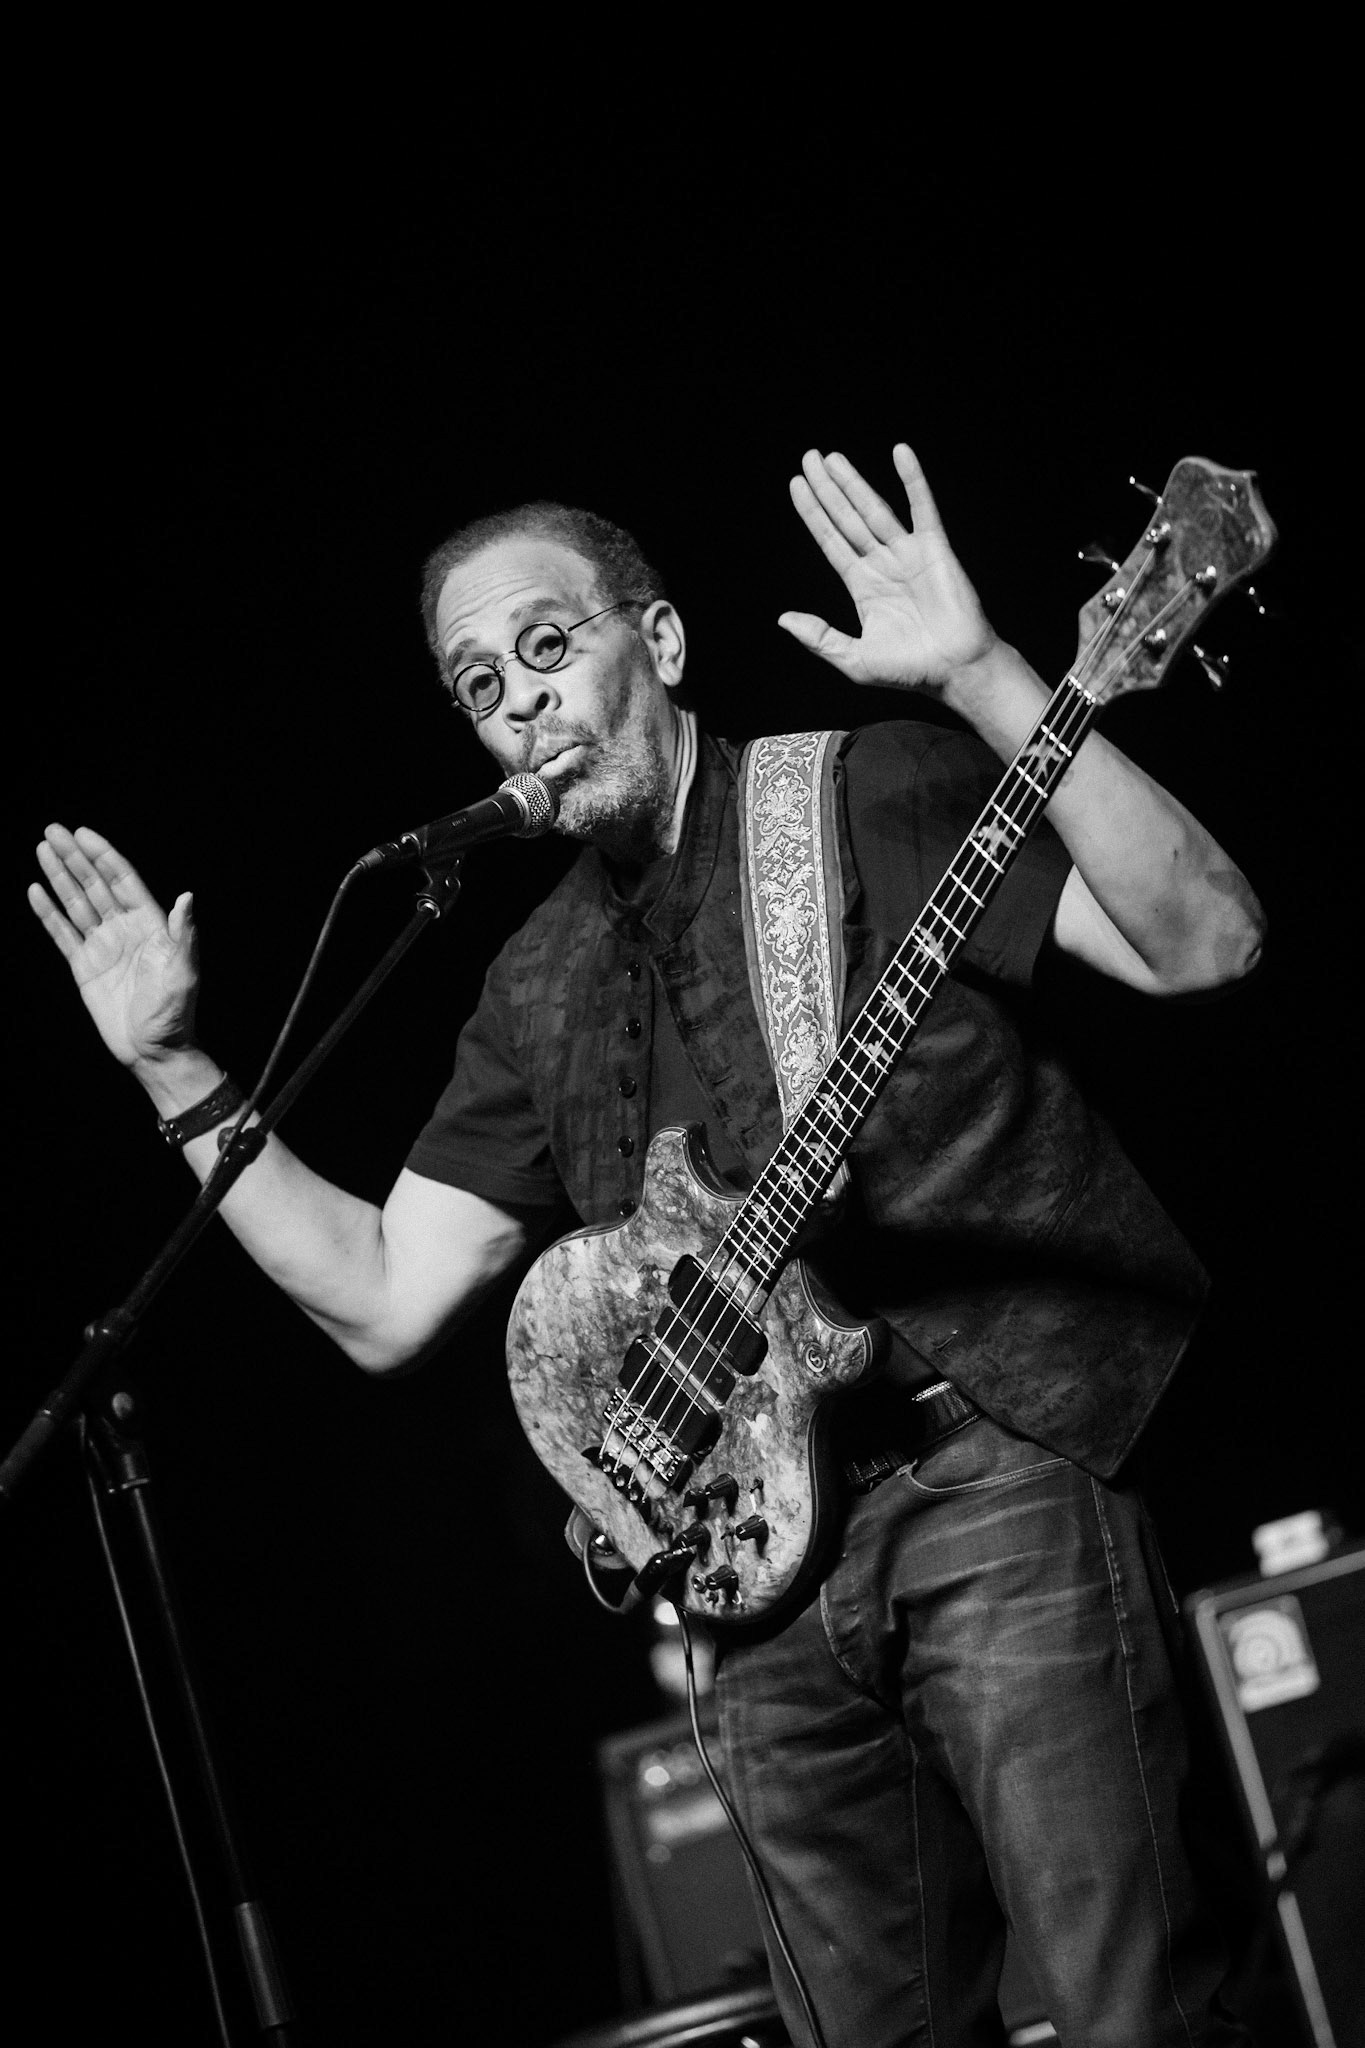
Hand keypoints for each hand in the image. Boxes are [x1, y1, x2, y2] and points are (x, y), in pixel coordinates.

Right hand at [29, 825, 198, 1067]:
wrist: (155, 1051)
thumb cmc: (175, 1014)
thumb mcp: (184, 973)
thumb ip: (182, 934)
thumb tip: (186, 896)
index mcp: (149, 925)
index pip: (122, 881)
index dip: (103, 856)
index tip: (83, 833)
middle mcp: (124, 930)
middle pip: (95, 885)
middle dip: (74, 857)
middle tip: (52, 830)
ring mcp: (103, 947)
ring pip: (76, 903)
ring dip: (60, 876)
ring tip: (42, 849)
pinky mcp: (84, 967)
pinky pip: (62, 934)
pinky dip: (48, 913)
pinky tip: (36, 890)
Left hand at [780, 445, 996, 694]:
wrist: (955, 670)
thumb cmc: (910, 670)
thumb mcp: (854, 659)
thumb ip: (819, 638)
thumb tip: (783, 619)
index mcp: (862, 586)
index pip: (831, 540)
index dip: (813, 514)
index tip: (796, 485)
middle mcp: (882, 564)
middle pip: (847, 519)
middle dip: (828, 489)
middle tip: (809, 458)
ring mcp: (908, 553)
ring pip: (874, 509)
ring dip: (854, 482)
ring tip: (832, 458)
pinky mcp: (934, 548)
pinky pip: (922, 508)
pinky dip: (913, 480)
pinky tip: (900, 453)